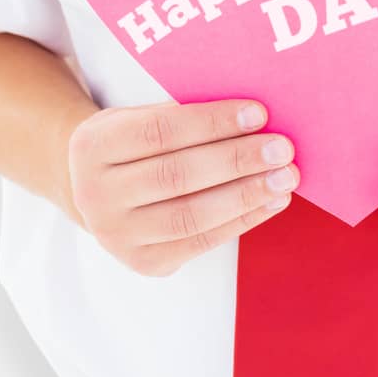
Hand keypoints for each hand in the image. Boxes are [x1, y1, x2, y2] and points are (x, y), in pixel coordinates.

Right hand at [67, 99, 297, 276]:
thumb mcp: (137, 116)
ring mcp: (117, 236)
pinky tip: (270, 202)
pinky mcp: (144, 263)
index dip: (212, 123)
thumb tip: (251, 117)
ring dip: (246, 195)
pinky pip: (201, 242)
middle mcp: (96, 195)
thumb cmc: (132, 143)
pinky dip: (241, 221)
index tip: (258, 114)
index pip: (159, 131)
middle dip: (237, 160)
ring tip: (284, 177)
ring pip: (191, 216)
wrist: (95, 191)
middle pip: (177, 176)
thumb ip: (181, 113)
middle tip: (281, 148)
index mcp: (93, 146)